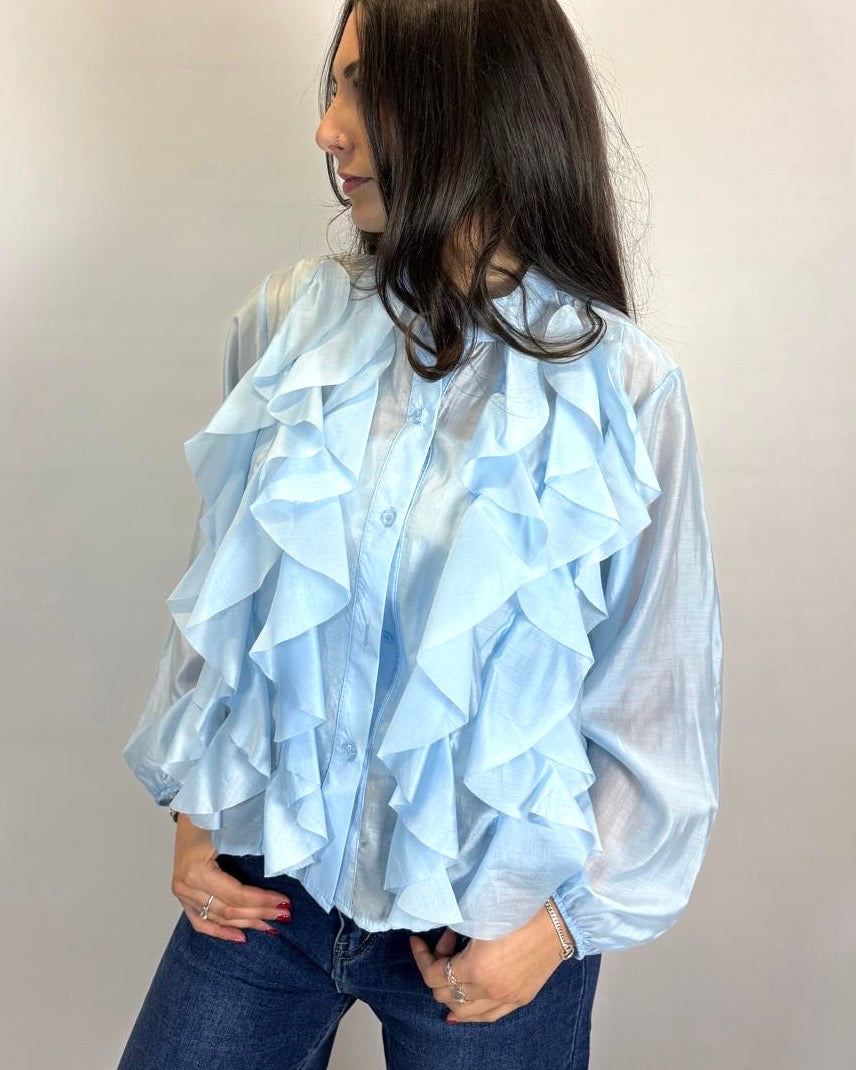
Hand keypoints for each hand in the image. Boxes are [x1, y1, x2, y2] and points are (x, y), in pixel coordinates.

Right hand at [171, 814, 292, 941]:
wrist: (193, 803)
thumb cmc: (214, 812)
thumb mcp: (231, 829)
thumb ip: (250, 851)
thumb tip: (280, 869)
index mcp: (196, 870)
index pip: (236, 895)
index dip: (262, 901)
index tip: (284, 902)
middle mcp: (185, 885)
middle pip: (228, 909)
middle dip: (259, 913)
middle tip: (284, 915)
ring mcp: (181, 893)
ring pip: (218, 917)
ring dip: (247, 923)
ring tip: (270, 926)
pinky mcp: (182, 896)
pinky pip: (200, 922)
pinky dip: (220, 931)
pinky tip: (240, 937)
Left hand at [409, 904, 572, 1023]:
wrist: (560, 916)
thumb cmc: (520, 906)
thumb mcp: (480, 914)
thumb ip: (455, 931)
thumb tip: (440, 938)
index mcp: (476, 967)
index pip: (433, 975)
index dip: (421, 957)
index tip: (417, 941)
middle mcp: (490, 990)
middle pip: (444, 995)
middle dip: (436, 969)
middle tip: (447, 942)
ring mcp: (507, 998)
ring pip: (464, 1012)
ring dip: (452, 991)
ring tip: (455, 966)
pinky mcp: (520, 999)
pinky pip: (487, 1016)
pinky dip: (470, 1011)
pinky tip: (463, 1003)